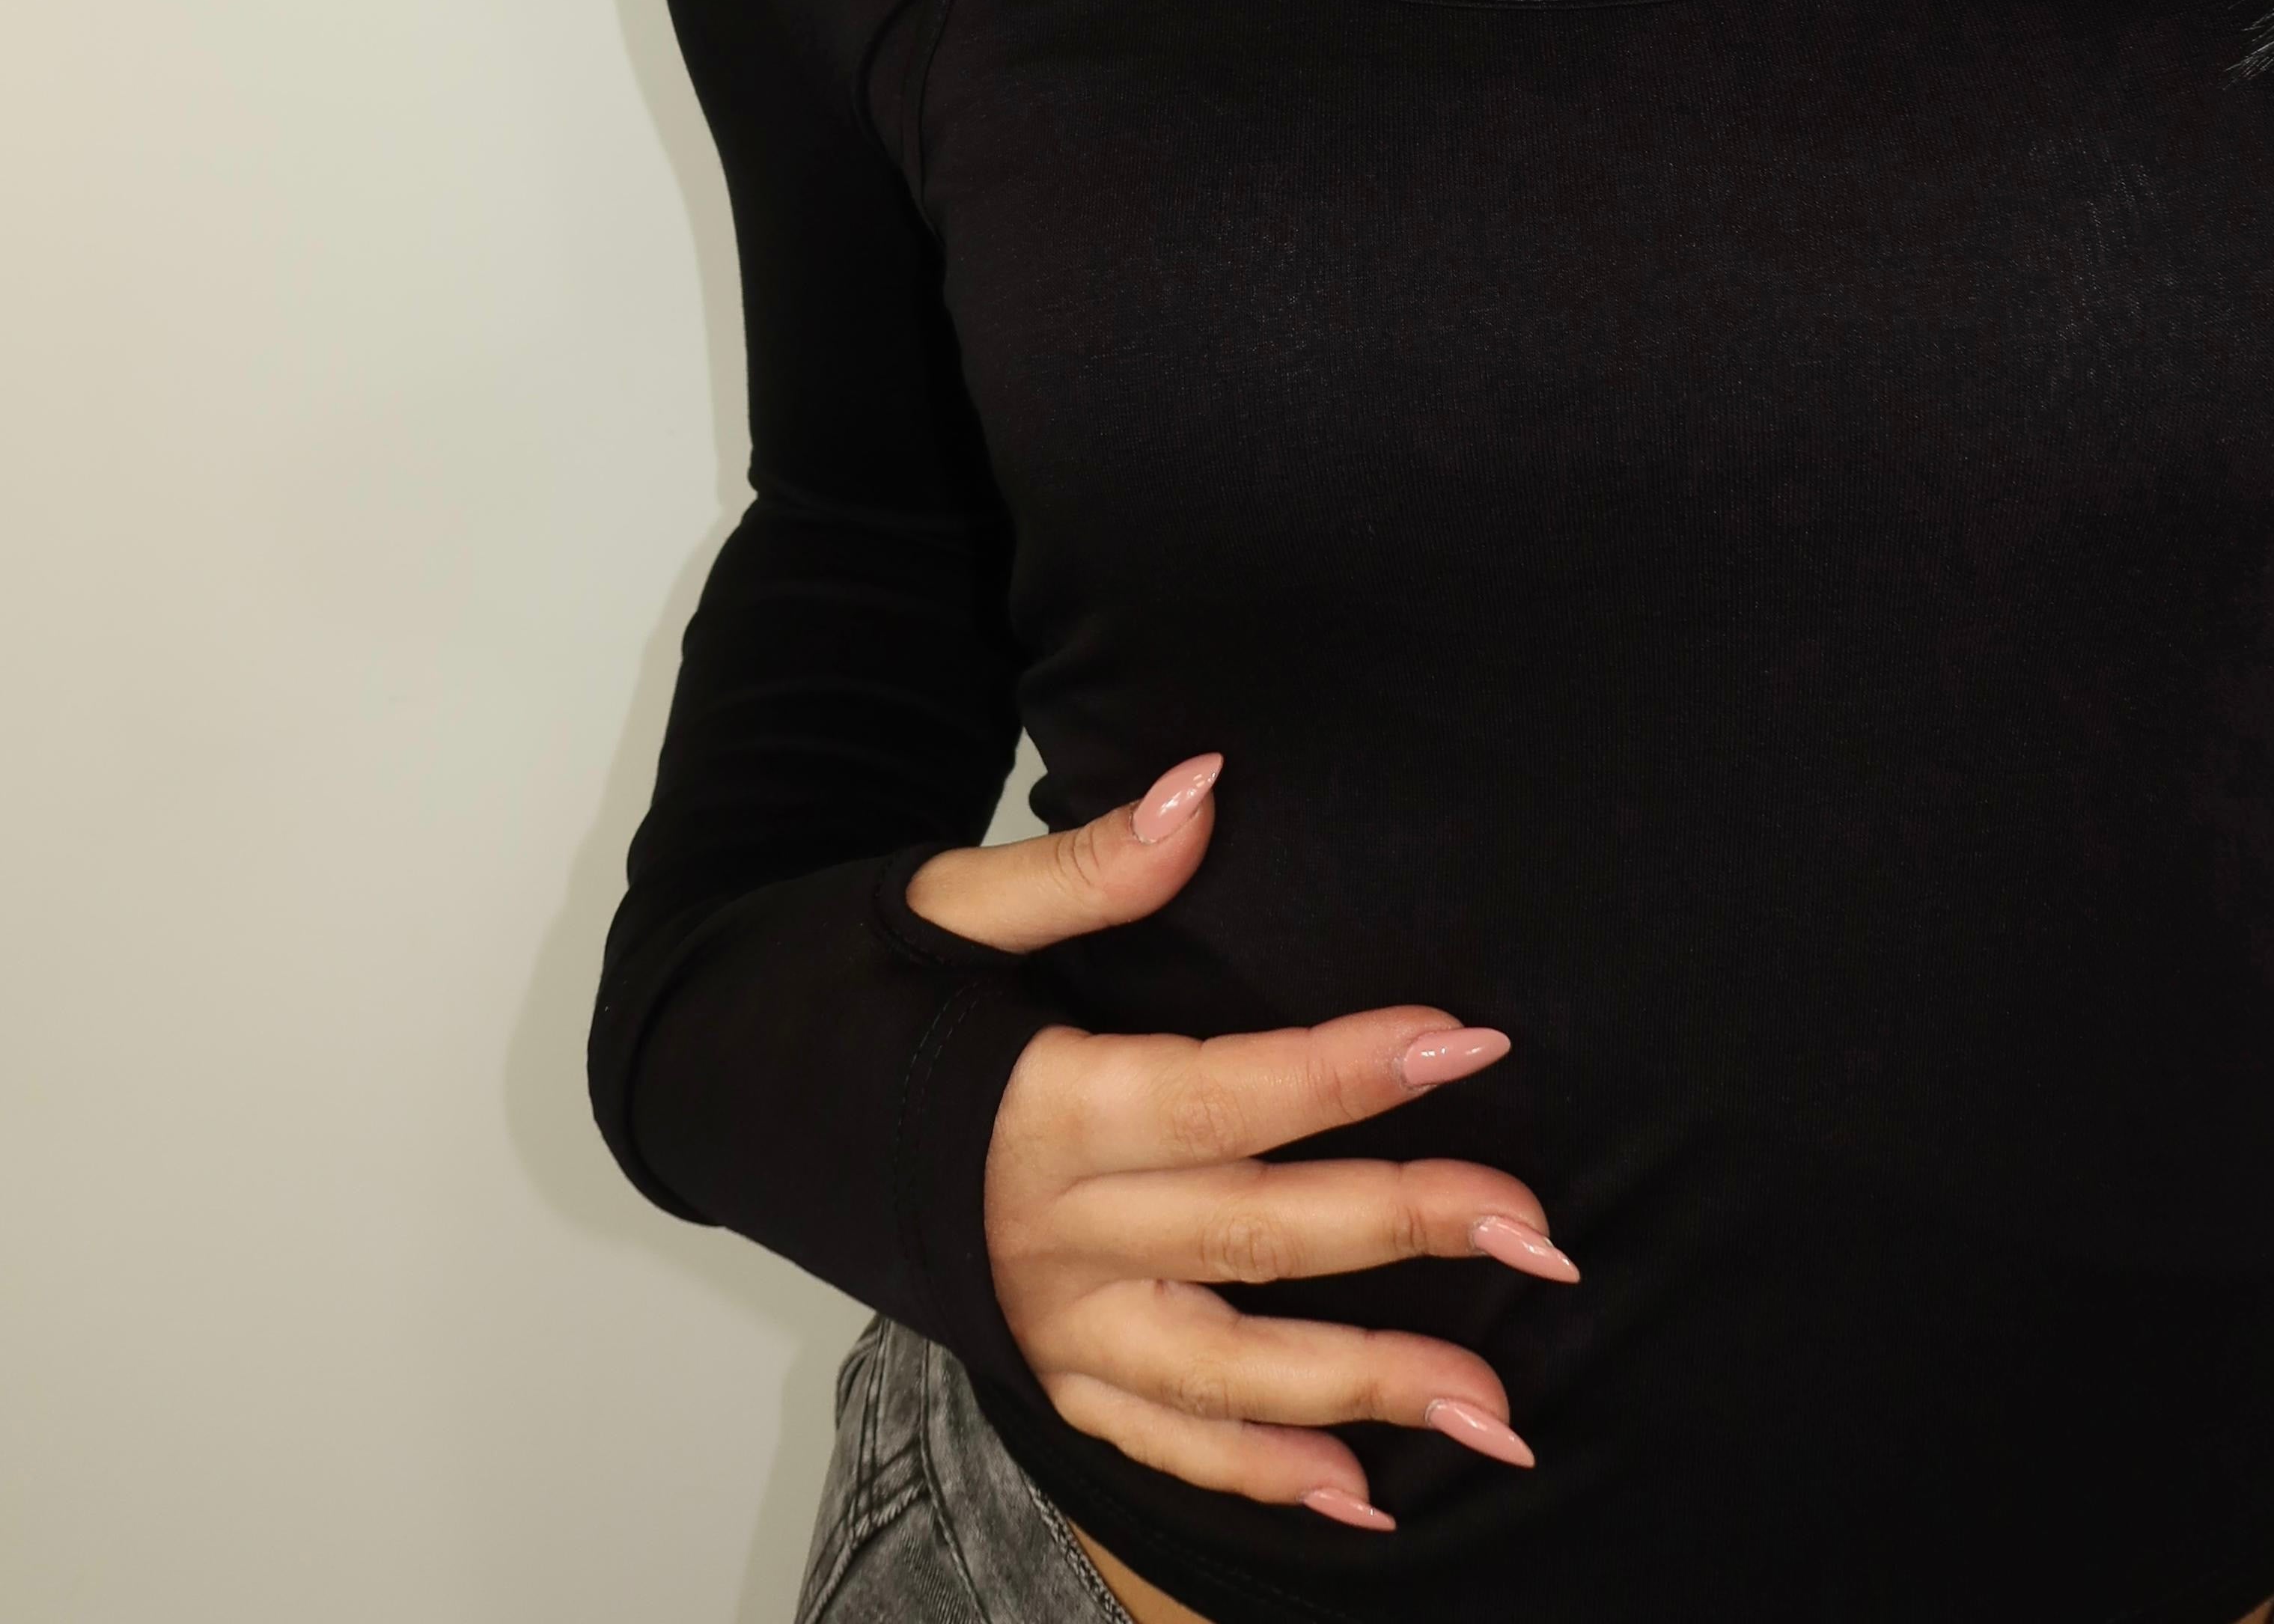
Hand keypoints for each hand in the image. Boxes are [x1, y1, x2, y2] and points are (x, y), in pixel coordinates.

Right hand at [905, 754, 1577, 1534]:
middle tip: (1542, 1228)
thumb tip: (1204, 783)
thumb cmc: (846, 984)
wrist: (723, 1088)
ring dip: (1370, 1391)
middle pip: (1256, 1235)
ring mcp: (1046, 1321)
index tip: (1469, 1042)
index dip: (1350, 1070)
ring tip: (1501, 1410)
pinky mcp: (1041, 1371)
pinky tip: (1365, 1498)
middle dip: (1405, 1228)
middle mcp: (1050, 1235)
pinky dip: (1260, 1477)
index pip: (1225, 1094)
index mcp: (1036, 1107)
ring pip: (1230, 1373)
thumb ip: (1084, 868)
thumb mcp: (944, 905)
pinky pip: (1160, 1443)